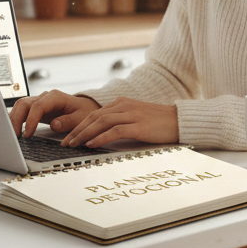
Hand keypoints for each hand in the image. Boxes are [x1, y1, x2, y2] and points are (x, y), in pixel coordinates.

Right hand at [9, 90, 100, 138]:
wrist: (85, 108)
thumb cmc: (84, 112)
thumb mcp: (81, 118)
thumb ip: (68, 122)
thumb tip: (54, 125)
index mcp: (56, 97)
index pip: (38, 106)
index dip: (31, 120)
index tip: (28, 134)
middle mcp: (45, 97)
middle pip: (24, 103)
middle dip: (16, 119)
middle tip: (15, 136)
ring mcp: (39, 101)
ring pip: (20, 106)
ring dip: (14, 119)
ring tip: (12, 134)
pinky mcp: (36, 108)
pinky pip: (22, 111)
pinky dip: (16, 119)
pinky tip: (14, 130)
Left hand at [59, 96, 179, 147]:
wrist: (180, 120)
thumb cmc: (160, 122)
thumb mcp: (137, 117)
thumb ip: (121, 121)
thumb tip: (102, 133)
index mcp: (122, 103)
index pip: (95, 113)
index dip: (79, 124)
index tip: (69, 136)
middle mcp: (124, 106)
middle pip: (94, 117)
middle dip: (77, 130)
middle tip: (66, 142)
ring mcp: (132, 115)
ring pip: (101, 123)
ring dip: (85, 134)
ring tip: (74, 144)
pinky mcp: (139, 126)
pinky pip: (115, 131)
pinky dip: (101, 137)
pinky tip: (92, 144)